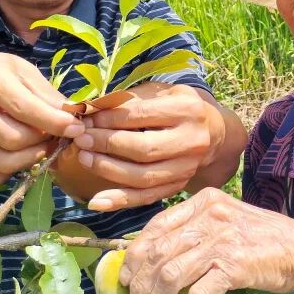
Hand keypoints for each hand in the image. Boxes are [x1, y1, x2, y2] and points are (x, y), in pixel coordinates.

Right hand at [0, 52, 85, 187]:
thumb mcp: (24, 73)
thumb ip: (48, 95)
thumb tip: (74, 118)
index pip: (24, 109)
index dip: (55, 122)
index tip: (76, 128)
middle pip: (16, 140)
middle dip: (44, 141)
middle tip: (57, 136)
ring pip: (6, 163)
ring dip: (33, 158)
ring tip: (42, 145)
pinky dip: (14, 172)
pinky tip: (19, 154)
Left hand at [66, 85, 226, 210]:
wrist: (213, 133)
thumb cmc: (177, 107)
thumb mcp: (159, 92)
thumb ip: (127, 99)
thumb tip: (88, 107)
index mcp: (187, 109)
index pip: (140, 115)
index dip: (109, 118)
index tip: (85, 119)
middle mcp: (191, 141)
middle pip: (143, 148)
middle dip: (107, 144)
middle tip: (81, 139)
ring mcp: (186, 168)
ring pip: (143, 176)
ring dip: (108, 170)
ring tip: (83, 158)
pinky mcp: (178, 187)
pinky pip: (146, 198)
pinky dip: (120, 201)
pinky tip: (96, 201)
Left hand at [119, 188, 293, 293]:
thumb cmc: (263, 237)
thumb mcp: (225, 220)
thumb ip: (194, 230)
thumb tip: (153, 259)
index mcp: (204, 201)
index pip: (155, 226)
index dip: (134, 255)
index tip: (125, 278)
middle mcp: (209, 216)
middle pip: (157, 253)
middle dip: (138, 285)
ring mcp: (222, 240)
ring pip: (170, 276)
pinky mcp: (235, 266)